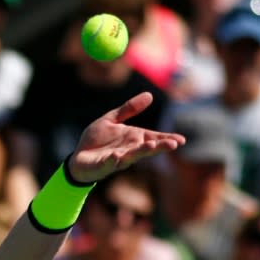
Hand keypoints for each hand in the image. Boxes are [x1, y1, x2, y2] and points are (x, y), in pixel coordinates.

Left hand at [67, 92, 184, 182]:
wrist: (78, 156)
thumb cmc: (96, 140)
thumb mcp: (111, 120)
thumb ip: (128, 109)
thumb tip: (149, 94)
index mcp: (133, 138)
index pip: (154, 138)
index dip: (166, 139)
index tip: (181, 140)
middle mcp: (128, 150)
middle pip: (147, 148)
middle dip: (160, 146)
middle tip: (174, 144)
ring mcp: (116, 159)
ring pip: (131, 156)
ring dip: (141, 151)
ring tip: (151, 146)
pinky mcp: (103, 165)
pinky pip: (109, 163)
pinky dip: (113, 160)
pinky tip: (117, 156)